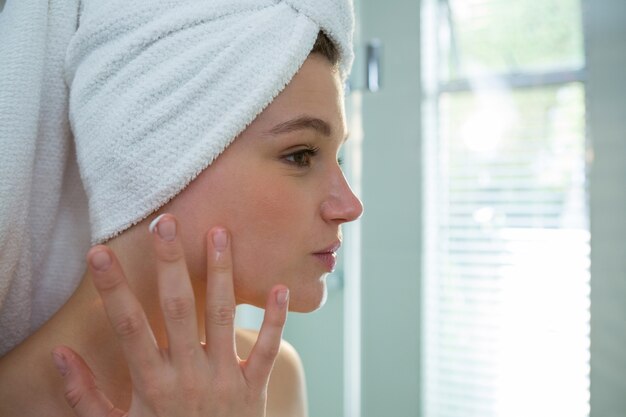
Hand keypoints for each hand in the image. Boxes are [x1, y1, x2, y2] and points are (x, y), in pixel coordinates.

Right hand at [51, 214, 289, 416]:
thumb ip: (86, 397)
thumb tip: (62, 357)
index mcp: (152, 384)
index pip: (128, 327)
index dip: (113, 289)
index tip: (100, 253)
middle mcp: (188, 375)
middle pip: (177, 310)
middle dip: (170, 265)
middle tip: (167, 223)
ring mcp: (224, 379)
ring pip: (222, 317)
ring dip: (220, 274)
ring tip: (220, 233)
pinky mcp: (253, 387)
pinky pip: (266, 349)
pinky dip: (275, 319)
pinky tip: (278, 287)